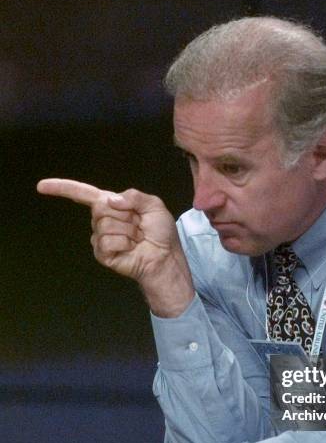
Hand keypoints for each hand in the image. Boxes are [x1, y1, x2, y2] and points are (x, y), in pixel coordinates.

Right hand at [37, 179, 194, 316]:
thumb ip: (134, 196)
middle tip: (139, 225)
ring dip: (128, 231)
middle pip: (100, 208)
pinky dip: (124, 244)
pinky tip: (131, 248)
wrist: (165, 256)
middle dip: (125, 215)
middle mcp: (102, 220)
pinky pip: (107, 242)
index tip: (42, 186)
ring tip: (137, 238)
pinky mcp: (102, 253)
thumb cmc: (161, 232)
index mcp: (112, 205)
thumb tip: (110, 200)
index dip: (63, 188)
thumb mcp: (153, 205)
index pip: (84, 194)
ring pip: (105, 225)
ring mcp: (100, 238)